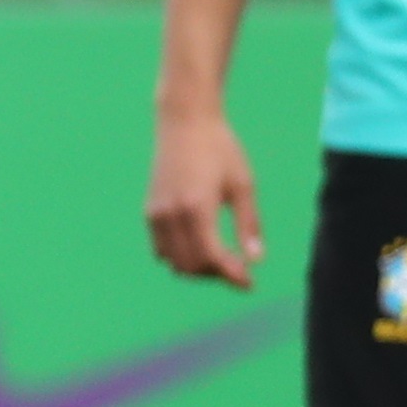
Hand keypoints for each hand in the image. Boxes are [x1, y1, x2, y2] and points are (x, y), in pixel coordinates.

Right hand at [147, 105, 261, 289]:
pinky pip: (161, 249)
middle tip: (239, 269)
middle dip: (217, 274)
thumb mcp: (243, 184)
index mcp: (197, 207)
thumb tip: (256, 260)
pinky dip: (180, 256)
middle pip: (192, 265)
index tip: (250, 284)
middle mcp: (171, 214)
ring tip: (221, 258)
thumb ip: (248, 224)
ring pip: (174, 262)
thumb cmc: (220, 149)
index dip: (232, 275)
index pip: (212, 257)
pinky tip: (200, 246)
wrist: (184, 122)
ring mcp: (156, 214)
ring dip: (198, 268)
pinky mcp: (149, 211)